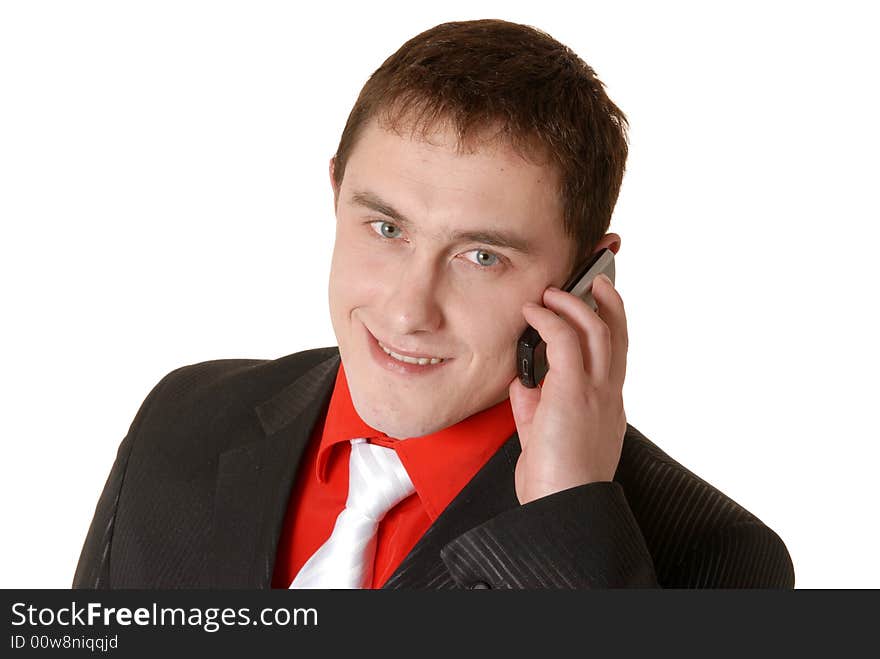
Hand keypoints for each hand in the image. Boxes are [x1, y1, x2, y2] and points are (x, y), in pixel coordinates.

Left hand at [508, 273, 628, 504]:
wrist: (562, 509)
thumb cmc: (554, 480)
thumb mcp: (540, 434)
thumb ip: (534, 404)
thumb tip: (523, 379)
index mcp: (605, 406)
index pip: (613, 356)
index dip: (610, 325)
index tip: (599, 304)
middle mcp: (609, 395)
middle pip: (618, 335)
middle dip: (610, 301)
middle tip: (596, 279)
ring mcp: (597, 393)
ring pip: (599, 330)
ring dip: (576, 303)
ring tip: (554, 291)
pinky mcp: (576, 393)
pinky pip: (565, 341)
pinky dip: (550, 319)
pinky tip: (534, 312)